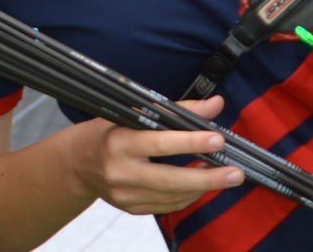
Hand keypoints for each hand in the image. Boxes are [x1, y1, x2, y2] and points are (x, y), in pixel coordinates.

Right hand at [71, 98, 243, 214]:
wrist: (77, 163)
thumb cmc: (107, 132)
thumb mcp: (132, 114)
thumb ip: (175, 110)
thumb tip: (213, 105)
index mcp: (118, 142)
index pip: (159, 142)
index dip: (190, 141)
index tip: (217, 139)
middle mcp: (119, 171)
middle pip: (170, 179)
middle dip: (207, 177)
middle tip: (235, 172)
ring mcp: (124, 195)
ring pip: (173, 196)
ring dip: (203, 187)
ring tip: (224, 176)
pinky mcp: (131, 208)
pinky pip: (167, 206)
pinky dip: (188, 196)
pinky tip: (201, 185)